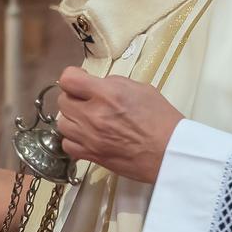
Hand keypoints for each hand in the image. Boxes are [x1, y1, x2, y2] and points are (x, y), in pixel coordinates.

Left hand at [56, 66, 183, 182]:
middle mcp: (94, 115)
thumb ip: (114, 84)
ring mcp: (90, 137)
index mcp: (108, 94)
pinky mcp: (92, 155)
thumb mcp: (142, 89)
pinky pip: (67, 145)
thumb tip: (97, 85)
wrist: (170, 152)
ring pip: (62, 123)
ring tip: (87, 119)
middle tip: (87, 101)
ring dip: (72, 119)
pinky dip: (73, 139)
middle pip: (63, 101)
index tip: (80, 80)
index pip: (68, 79)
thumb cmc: (162, 120)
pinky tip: (86, 136)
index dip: (72, 77)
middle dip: (73, 98)